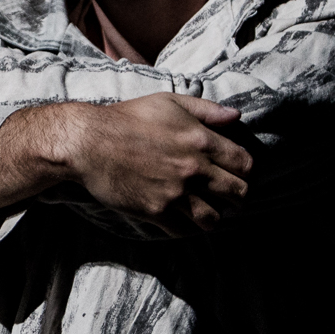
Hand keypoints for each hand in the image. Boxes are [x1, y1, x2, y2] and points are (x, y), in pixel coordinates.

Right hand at [59, 95, 253, 234]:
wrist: (89, 143)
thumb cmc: (127, 118)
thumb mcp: (169, 102)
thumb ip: (206, 110)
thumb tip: (236, 117)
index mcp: (202, 140)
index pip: (245, 165)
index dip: (245, 171)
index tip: (236, 173)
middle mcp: (194, 169)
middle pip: (238, 194)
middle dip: (236, 196)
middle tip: (226, 197)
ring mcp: (176, 193)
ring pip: (213, 219)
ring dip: (213, 217)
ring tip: (205, 212)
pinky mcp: (156, 211)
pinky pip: (184, 231)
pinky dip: (186, 228)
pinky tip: (181, 220)